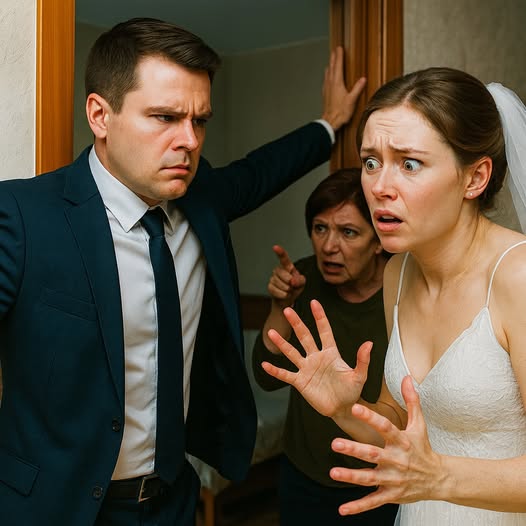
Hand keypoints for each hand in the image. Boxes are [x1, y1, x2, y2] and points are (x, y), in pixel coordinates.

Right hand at [262, 299, 371, 417]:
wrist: (343, 409)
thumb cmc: (352, 391)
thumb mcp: (359, 376)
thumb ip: (362, 360)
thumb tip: (369, 343)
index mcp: (331, 353)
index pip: (324, 331)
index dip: (319, 317)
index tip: (314, 302)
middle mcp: (316, 357)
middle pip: (304, 337)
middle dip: (297, 323)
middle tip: (287, 310)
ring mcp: (306, 368)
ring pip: (292, 352)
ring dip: (282, 343)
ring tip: (271, 332)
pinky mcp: (300, 382)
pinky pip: (285, 374)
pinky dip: (275, 370)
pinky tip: (265, 365)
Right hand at [268, 245, 305, 308]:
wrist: (287, 299)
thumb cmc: (295, 287)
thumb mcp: (302, 283)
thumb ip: (300, 280)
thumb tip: (292, 280)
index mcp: (287, 266)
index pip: (283, 258)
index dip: (280, 252)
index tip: (275, 247)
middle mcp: (278, 270)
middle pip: (283, 274)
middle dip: (290, 282)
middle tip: (293, 286)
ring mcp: (273, 278)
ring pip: (281, 284)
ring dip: (288, 290)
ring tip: (289, 290)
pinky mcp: (270, 287)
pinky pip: (277, 291)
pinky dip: (284, 295)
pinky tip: (285, 294)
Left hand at [321, 46, 365, 130]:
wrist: (330, 121)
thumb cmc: (340, 112)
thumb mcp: (352, 100)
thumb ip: (357, 88)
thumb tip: (363, 79)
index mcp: (337, 83)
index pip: (338, 66)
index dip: (339, 56)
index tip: (339, 48)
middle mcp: (330, 83)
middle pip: (331, 67)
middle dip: (334, 58)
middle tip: (335, 50)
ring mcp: (326, 88)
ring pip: (327, 73)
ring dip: (330, 65)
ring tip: (331, 60)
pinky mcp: (325, 93)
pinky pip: (326, 80)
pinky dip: (328, 74)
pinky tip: (328, 76)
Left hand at [329, 376, 442, 514]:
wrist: (439, 479)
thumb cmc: (424, 448)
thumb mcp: (420, 424)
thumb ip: (411, 401)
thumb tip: (406, 377)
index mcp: (402, 441)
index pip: (385, 427)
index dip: (371, 418)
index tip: (355, 407)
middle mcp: (397, 460)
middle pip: (373, 454)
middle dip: (354, 449)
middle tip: (334, 443)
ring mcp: (394, 479)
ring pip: (370, 478)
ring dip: (351, 476)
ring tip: (333, 472)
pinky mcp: (391, 495)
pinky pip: (373, 502)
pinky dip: (358, 507)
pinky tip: (342, 509)